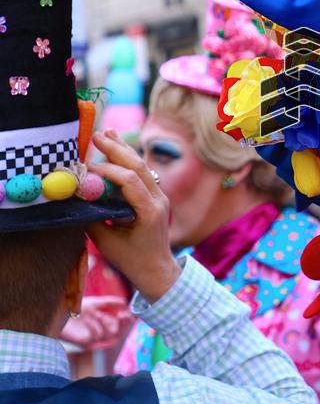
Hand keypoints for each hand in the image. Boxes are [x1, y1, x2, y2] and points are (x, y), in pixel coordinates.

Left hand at [61, 296, 129, 348]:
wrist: (60, 314)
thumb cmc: (75, 307)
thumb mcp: (95, 302)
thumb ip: (111, 301)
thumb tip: (125, 301)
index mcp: (103, 319)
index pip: (119, 322)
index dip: (126, 319)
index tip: (129, 313)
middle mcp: (100, 329)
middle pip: (118, 330)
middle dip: (123, 323)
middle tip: (124, 316)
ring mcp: (94, 337)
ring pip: (110, 334)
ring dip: (105, 322)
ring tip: (97, 315)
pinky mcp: (87, 343)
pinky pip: (98, 337)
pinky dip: (95, 327)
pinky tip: (88, 320)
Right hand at [86, 131, 180, 302]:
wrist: (158, 270)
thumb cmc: (131, 260)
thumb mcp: (107, 243)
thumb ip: (93, 217)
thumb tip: (76, 196)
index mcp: (149, 211)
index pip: (129, 181)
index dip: (107, 170)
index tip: (87, 166)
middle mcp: (159, 199)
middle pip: (138, 166)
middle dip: (117, 149)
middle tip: (97, 135)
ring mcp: (160, 195)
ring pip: (142, 166)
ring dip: (123, 149)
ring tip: (107, 132)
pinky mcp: (156, 195)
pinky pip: (142, 173)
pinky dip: (128, 160)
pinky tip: (117, 147)